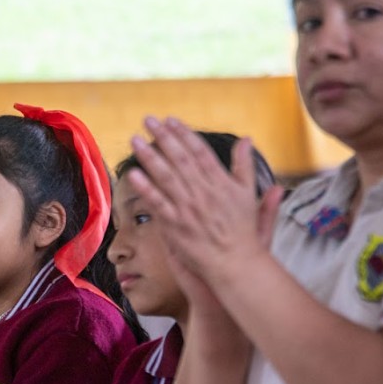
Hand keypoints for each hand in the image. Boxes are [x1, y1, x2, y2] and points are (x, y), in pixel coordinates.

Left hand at [125, 119, 274, 284]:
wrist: (235, 263)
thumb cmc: (243, 231)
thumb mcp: (249, 194)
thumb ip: (245, 166)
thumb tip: (247, 139)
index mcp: (221, 182)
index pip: (199, 151)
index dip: (184, 134)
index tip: (170, 120)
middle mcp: (203, 191)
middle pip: (180, 158)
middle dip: (163, 137)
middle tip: (148, 120)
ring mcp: (188, 208)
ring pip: (166, 176)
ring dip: (149, 156)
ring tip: (135, 140)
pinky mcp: (176, 225)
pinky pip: (157, 202)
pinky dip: (145, 187)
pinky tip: (133, 174)